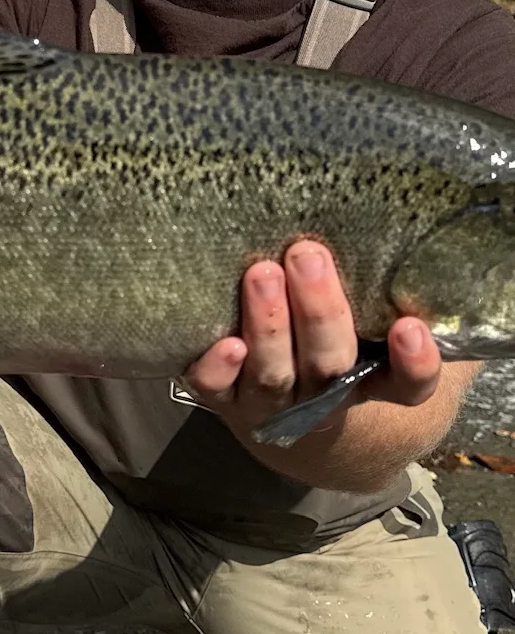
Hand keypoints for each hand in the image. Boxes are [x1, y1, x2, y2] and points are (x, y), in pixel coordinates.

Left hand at [184, 240, 442, 441]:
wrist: (270, 398)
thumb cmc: (324, 333)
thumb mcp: (361, 320)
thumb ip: (379, 290)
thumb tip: (396, 231)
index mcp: (370, 381)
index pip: (407, 385)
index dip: (414, 363)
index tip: (409, 326)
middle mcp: (322, 397)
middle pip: (329, 365)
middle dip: (319, 311)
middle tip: (307, 255)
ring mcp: (271, 402)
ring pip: (274, 373)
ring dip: (268, 324)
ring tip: (262, 273)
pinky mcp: (223, 398)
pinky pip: (218, 390)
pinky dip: (220, 370)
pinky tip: (226, 345)